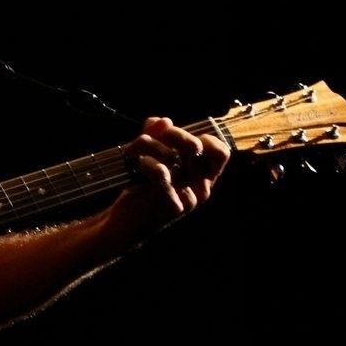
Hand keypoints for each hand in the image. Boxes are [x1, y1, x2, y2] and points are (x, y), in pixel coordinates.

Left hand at [100, 115, 230, 244]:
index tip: (175, 137)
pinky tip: (136, 165)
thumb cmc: (141, 188)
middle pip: (194, 146)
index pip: (220, 152)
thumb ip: (157, 135)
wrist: (124, 224)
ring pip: (173, 156)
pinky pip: (161, 172)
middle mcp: (201, 189)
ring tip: (132, 149)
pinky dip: (145, 162)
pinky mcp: (171, 206)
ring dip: (147, 145)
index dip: (200, 137)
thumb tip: (163, 120)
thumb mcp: (151, 157)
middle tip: (148, 137)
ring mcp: (189, 199)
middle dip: (169, 133)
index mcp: (203, 178)